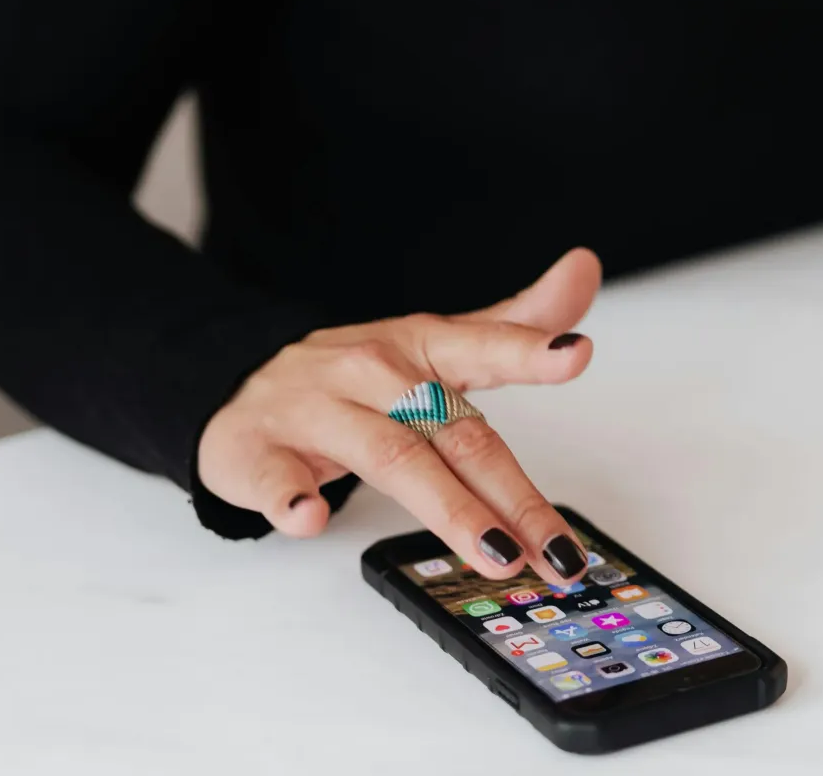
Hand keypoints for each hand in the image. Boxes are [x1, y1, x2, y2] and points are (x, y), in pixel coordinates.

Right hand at [197, 248, 602, 582]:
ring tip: (497, 553)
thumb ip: (514, 324)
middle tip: (558, 550)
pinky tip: (310, 518)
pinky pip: (275, 476)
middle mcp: (372, 374)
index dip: (530, 351)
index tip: (575, 353)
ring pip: (390, 457)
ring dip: (447, 510)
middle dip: (511, 495)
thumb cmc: (355, 377)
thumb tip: (585, 269)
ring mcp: (314, 412)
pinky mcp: (257, 452)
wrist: (237, 382)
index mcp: (419, 347)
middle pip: (453, 433)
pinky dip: (291, 498)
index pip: (483, 346)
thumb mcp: (436, 343)